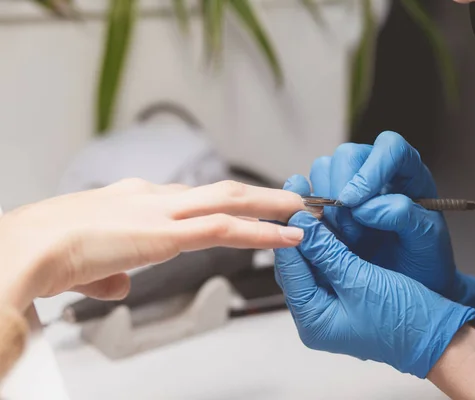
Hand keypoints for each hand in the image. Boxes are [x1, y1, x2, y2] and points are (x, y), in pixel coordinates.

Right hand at [0, 179, 305, 310]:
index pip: (189, 196)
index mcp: (133, 199)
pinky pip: (227, 230)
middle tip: (288, 197)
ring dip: (270, 206)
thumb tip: (121, 282)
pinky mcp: (168, 234)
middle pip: (219, 190)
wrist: (25, 248)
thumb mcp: (84, 261)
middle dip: (257, 194)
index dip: (219, 201)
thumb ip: (110, 269)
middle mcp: (152, 197)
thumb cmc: (44, 252)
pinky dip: (263, 232)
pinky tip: (287, 237)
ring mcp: (163, 212)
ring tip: (301, 211)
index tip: (240, 206)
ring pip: (231, 202)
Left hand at [274, 211, 474, 377]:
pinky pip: (329, 265)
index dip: (288, 235)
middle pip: (297, 266)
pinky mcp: (346, 296)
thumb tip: (301, 225)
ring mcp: (331, 307)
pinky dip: (329, 244)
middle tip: (298, 201)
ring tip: (312, 205)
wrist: (439, 336)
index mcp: (313, 321)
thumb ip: (327, 251)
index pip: (288, 270)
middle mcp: (317, 316)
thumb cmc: (404, 319)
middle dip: (299, 233)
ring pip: (312, 263)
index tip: (289, 206)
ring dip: (314, 235)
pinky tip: (331, 222)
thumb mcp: (361, 280)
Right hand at [305, 131, 474, 328]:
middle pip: (347, 155)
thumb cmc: (424, 261)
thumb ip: (404, 216)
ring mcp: (350, 186)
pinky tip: (328, 239)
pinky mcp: (328, 203)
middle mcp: (376, 172)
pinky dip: (311, 215)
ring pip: (323, 170)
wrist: (411, 286)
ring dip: (325, 204)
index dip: (370, 169)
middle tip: (350, 229)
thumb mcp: (426, 241)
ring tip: (344, 238)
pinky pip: (308, 194)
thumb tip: (366, 206)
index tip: (356, 201)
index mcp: (408, 173)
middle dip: (341, 190)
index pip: (390, 148)